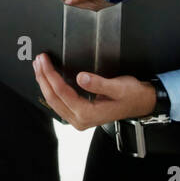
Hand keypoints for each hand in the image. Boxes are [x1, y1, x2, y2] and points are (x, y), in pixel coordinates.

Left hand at [32, 52, 156, 129]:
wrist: (140, 103)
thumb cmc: (132, 95)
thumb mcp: (119, 87)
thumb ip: (99, 83)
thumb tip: (81, 78)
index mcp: (88, 114)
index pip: (62, 93)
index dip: (51, 75)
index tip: (45, 61)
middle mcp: (80, 120)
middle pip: (54, 98)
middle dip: (43, 78)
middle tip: (38, 60)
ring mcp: (78, 119)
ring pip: (54, 101)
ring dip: (45, 83)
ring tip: (38, 66)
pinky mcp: (79, 115)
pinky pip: (59, 102)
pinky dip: (51, 88)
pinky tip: (48, 79)